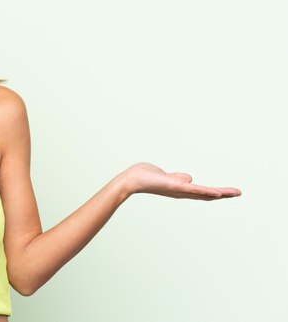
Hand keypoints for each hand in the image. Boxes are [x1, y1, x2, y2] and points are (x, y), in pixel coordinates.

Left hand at [117, 162, 241, 199]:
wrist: (132, 180)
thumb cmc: (145, 176)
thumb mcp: (166, 175)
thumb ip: (178, 177)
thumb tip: (189, 178)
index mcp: (180, 189)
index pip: (201, 192)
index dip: (215, 193)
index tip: (229, 192)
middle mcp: (181, 192)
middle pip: (206, 195)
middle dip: (223, 194)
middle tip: (239, 193)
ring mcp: (179, 190)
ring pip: (203, 193)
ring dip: (219, 193)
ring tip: (234, 193)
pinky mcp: (175, 186)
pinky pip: (193, 189)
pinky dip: (206, 191)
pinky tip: (217, 192)